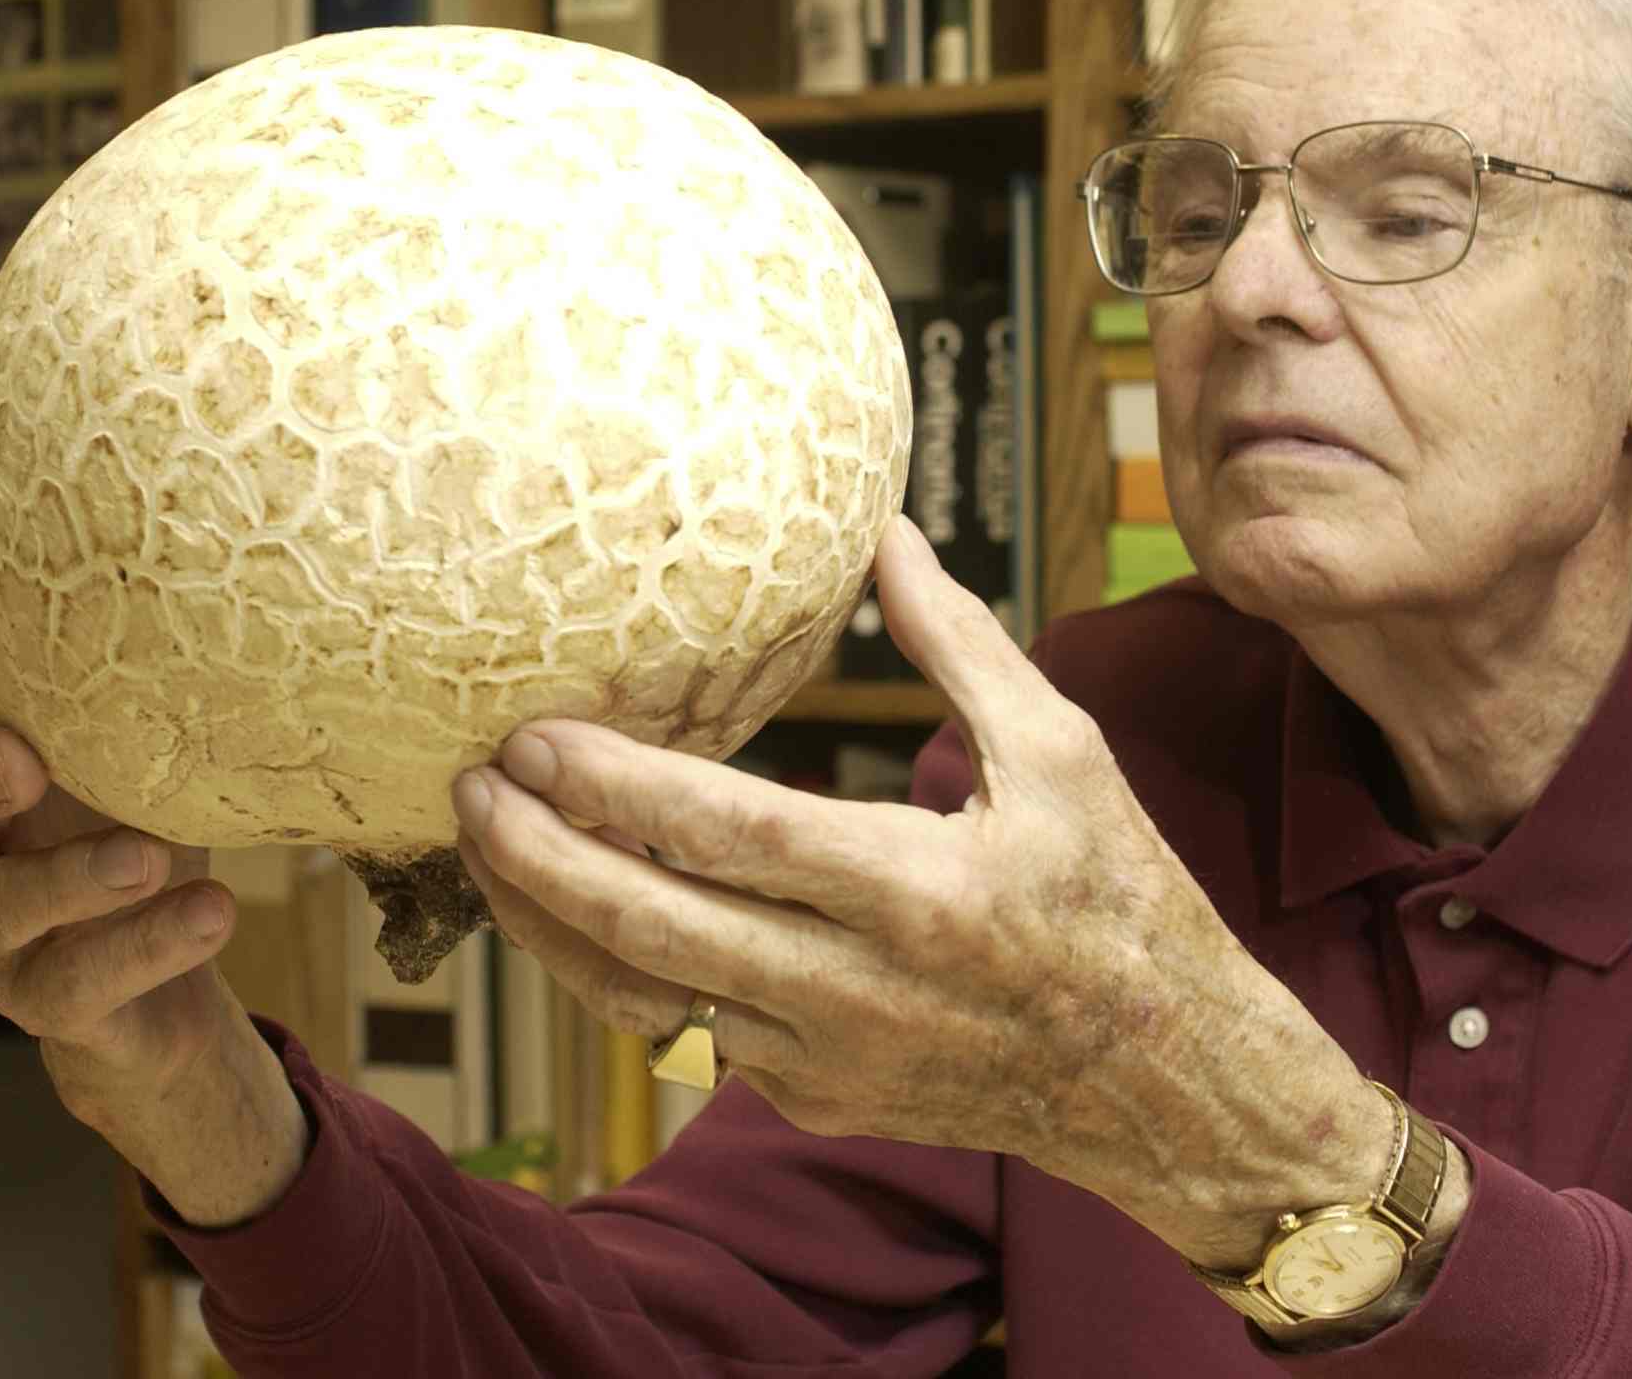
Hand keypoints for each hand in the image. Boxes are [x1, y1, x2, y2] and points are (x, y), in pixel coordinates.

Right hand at [0, 621, 235, 1119]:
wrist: (167, 996)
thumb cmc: (136, 843)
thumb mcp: (132, 767)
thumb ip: (127, 704)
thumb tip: (185, 600)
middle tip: (17, 757)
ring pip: (8, 905)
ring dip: (76, 876)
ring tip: (148, 859)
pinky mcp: (43, 1002)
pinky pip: (83, 979)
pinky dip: (149, 945)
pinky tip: (212, 913)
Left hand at [451, 518, 1397, 1267]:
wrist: (1166, 1086)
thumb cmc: (1120, 895)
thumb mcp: (1060, 750)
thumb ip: (957, 641)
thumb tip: (879, 529)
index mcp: (917, 890)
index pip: (726, 837)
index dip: (615, 791)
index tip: (532, 740)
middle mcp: (858, 991)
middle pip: (651, 929)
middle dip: (537, 860)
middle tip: (466, 790)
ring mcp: (827, 1063)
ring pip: (646, 1000)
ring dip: (550, 927)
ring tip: (487, 852)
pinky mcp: (816, 1102)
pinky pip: (689, 1038)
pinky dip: (622, 976)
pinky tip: (577, 913)